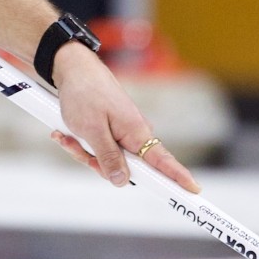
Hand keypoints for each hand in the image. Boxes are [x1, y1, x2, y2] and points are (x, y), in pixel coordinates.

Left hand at [47, 43, 200, 193]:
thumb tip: (122, 181)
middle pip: (126, 169)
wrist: (72, 68)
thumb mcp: (92, 130)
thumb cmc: (84, 93)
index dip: (179, 177)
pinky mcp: (109, 131)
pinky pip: (97, 149)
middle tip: (79, 150)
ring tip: (67, 136)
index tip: (194, 191)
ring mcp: (121, 133)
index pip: (164, 161)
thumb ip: (108, 157)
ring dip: (83, 152)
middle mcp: (134, 134)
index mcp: (137, 132)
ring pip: (106, 160)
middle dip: (98, 165)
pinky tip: (64, 134)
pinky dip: (80, 144)